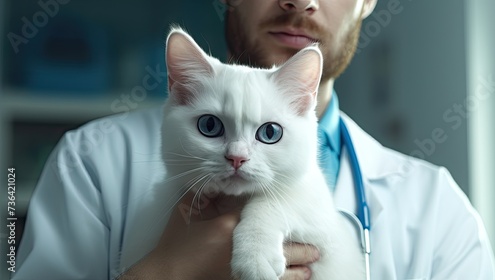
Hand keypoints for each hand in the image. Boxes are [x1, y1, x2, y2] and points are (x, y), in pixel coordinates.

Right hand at [120, 192, 319, 279]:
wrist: (165, 277)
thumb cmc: (173, 246)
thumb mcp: (185, 213)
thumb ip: (203, 194)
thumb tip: (219, 181)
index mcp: (231, 226)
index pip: (262, 215)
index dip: (279, 215)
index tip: (294, 213)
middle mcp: (243, 248)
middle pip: (281, 245)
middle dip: (301, 246)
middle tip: (316, 245)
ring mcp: (244, 270)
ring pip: (282, 268)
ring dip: (300, 264)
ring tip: (313, 260)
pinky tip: (298, 278)